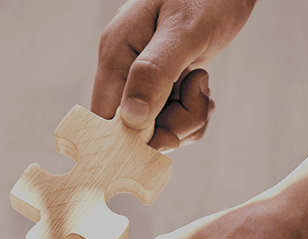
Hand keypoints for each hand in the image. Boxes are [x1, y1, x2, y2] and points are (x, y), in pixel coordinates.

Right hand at [93, 0, 251, 148]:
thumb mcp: (183, 30)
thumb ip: (155, 72)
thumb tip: (132, 119)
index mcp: (117, 53)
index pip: (105, 116)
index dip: (129, 138)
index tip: (162, 134)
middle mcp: (125, 69)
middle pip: (134, 130)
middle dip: (170, 126)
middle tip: (196, 94)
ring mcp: (144, 79)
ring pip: (158, 128)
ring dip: (187, 118)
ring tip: (202, 83)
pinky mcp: (165, 85)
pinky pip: (173, 119)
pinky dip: (193, 114)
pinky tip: (203, 91)